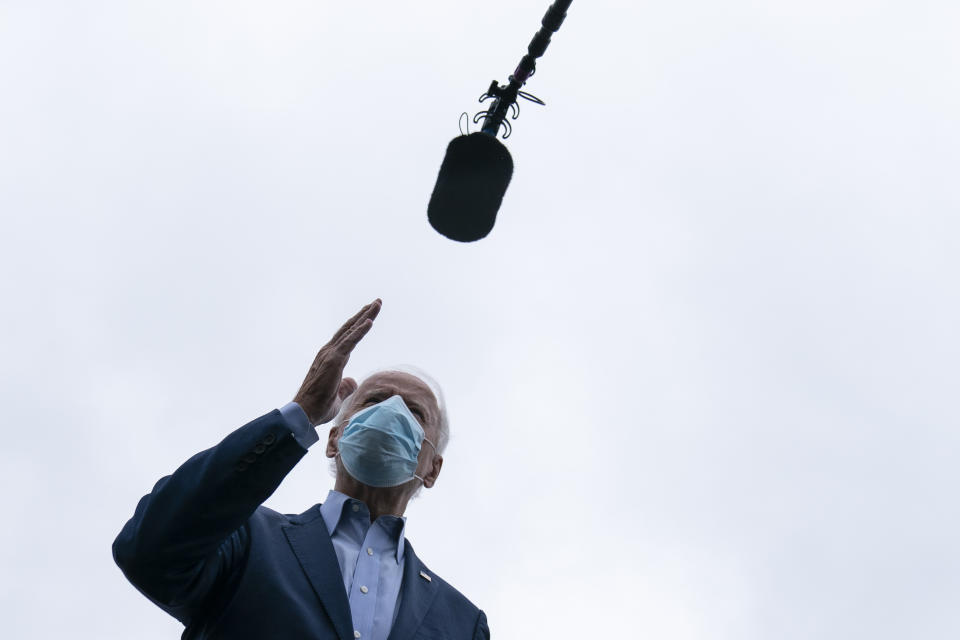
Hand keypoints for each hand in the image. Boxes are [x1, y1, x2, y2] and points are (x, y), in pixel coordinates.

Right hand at [293, 299, 381, 424]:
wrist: (304, 413)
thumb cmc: (318, 407)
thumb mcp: (337, 396)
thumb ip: (345, 387)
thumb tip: (353, 381)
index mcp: (330, 359)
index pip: (347, 338)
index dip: (359, 325)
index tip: (370, 314)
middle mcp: (328, 352)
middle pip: (350, 329)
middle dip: (364, 314)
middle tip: (377, 302)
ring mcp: (330, 355)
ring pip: (351, 331)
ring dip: (366, 316)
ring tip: (377, 304)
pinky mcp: (333, 361)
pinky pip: (349, 342)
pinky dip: (360, 331)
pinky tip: (369, 321)